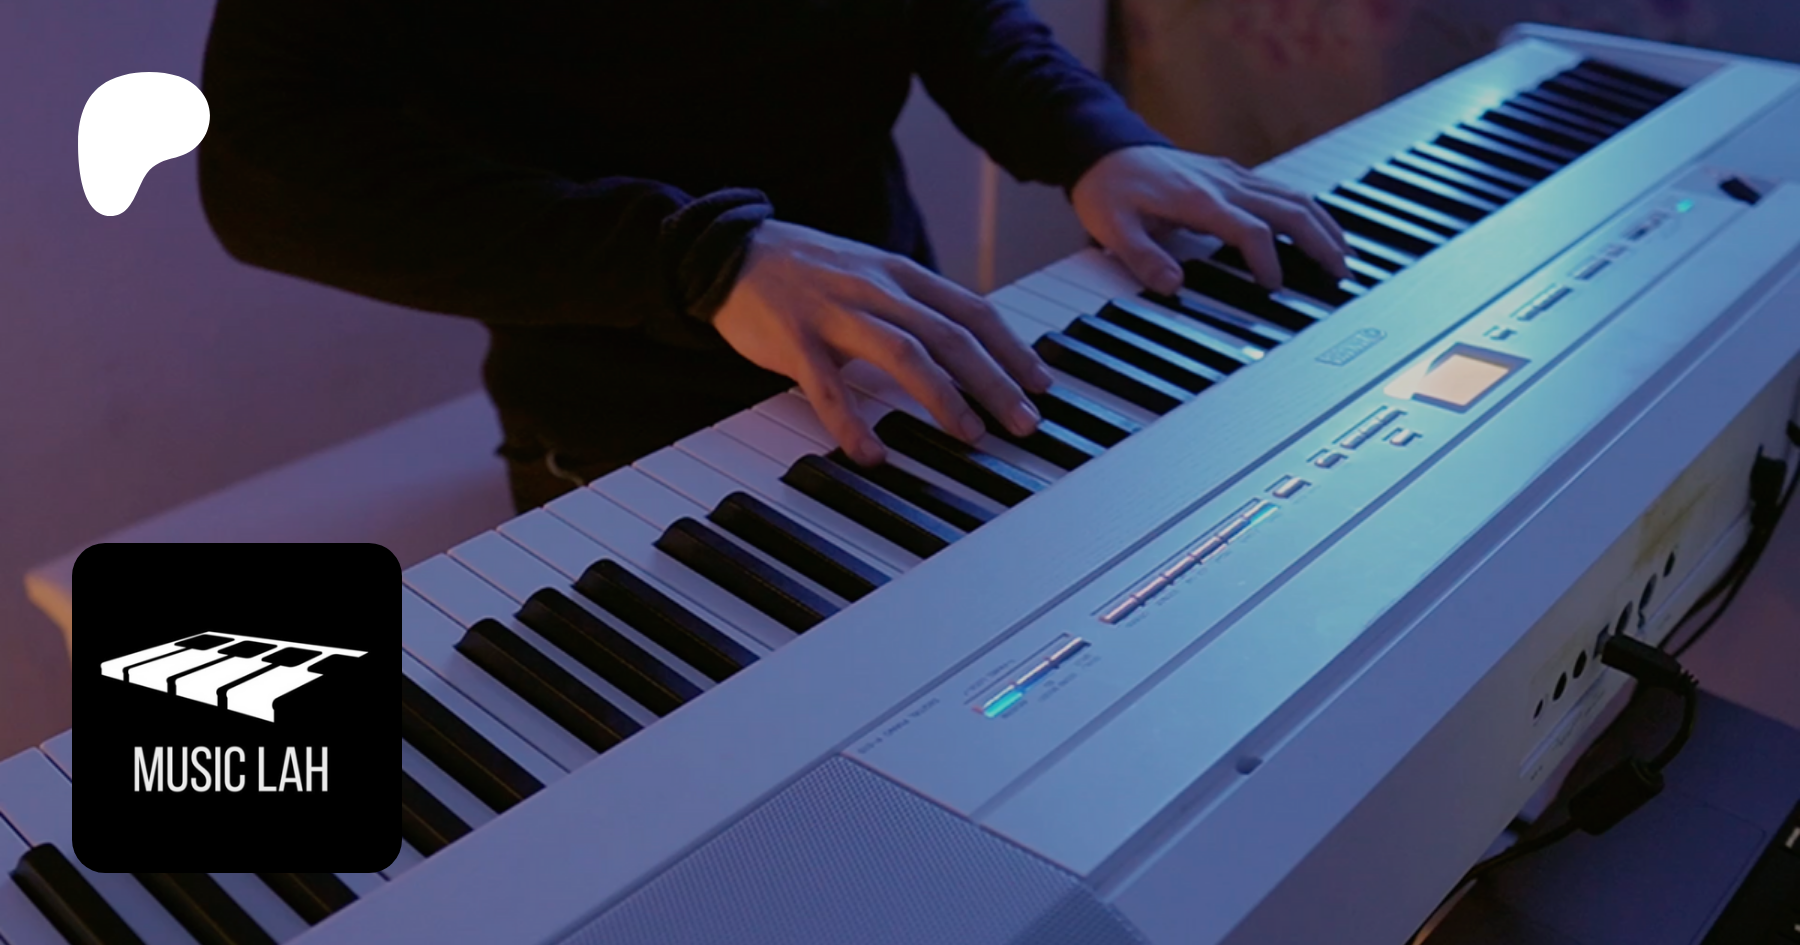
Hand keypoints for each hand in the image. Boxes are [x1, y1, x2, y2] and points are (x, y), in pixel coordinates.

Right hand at [713, 220, 1053, 465]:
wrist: (728, 251)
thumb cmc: (807, 272)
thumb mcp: (872, 276)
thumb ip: (915, 308)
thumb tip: (966, 348)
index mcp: (900, 275)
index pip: (971, 310)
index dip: (1011, 348)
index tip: (1041, 384)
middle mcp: (876, 290)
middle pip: (949, 335)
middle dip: (994, 381)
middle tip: (1023, 422)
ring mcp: (835, 313)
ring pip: (903, 353)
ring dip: (942, 397)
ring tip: (968, 436)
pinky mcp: (794, 339)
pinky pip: (827, 387)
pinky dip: (852, 422)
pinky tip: (872, 454)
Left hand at [1071, 145, 1352, 293]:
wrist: (1103, 148)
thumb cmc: (1108, 189)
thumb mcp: (1112, 228)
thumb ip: (1142, 258)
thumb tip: (1172, 286)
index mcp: (1198, 199)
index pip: (1249, 229)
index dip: (1267, 259)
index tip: (1275, 288)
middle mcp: (1223, 183)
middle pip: (1288, 209)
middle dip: (1319, 242)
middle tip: (1341, 275)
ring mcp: (1232, 176)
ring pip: (1293, 196)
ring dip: (1323, 226)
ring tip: (1345, 257)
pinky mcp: (1232, 175)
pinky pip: (1282, 192)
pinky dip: (1308, 213)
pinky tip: (1321, 231)